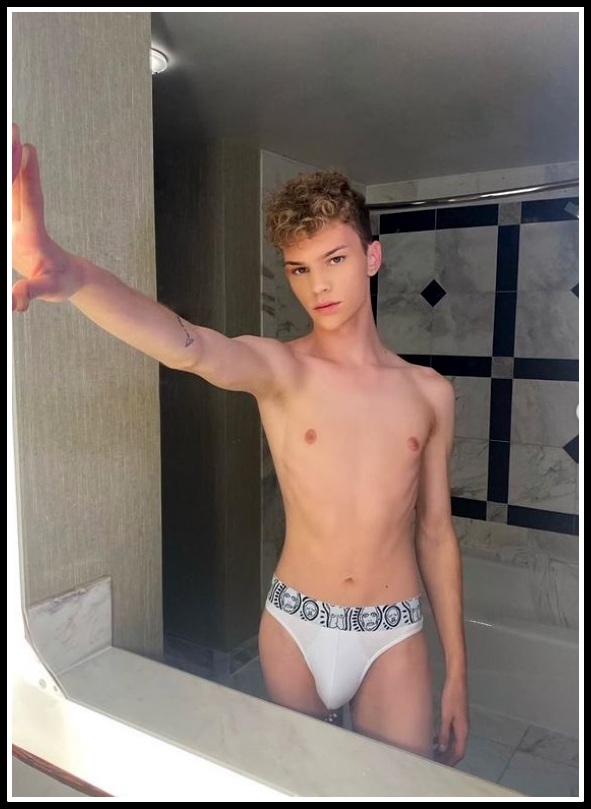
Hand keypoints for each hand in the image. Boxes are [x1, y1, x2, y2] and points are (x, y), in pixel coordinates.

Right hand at [12, 123, 80, 311]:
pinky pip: (5, 196)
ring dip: (7, 160)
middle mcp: (26, 220)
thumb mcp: (48, 290)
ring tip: (6, 132)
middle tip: (11, 126)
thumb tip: (16, 301)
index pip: (31, 199)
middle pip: (17, 184)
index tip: (27, 148)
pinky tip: (3, 160)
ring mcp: (18, 220)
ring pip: (10, 186)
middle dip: (13, 155)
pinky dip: (4, 178)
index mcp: (34, 233)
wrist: (65, 278)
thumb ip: (32, 292)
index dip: (27, 176)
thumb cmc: (60, 282)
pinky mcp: (11, 224)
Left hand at [434, 677, 468, 765]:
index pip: (459, 753)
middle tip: (435, 762)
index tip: (440, 766)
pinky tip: (435, 740)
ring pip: (454, 743)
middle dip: (447, 757)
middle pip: (457, 750)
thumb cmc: (452, 696)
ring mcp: (461, 724)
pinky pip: (452, 735)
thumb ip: (445, 733)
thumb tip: (442, 748)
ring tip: (433, 752)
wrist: (457, 681)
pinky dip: (445, 740)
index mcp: (463, 730)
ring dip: (445, 749)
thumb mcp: (446, 715)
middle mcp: (464, 729)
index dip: (450, 761)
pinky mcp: (457, 719)